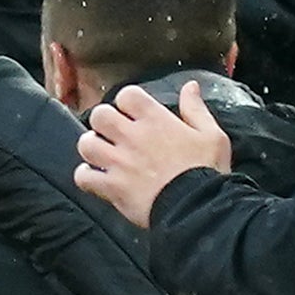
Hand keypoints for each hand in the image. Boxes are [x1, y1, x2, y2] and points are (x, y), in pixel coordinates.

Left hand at [72, 83, 234, 227]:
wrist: (198, 208)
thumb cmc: (207, 172)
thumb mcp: (212, 136)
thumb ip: (196, 109)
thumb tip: (190, 86)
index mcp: (156, 120)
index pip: (126, 95)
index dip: (126, 101)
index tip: (132, 113)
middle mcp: (132, 137)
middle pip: (99, 115)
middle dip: (103, 121)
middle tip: (113, 132)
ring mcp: (119, 162)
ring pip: (86, 144)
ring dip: (91, 147)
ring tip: (101, 153)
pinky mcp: (111, 187)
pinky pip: (83, 177)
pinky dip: (85, 176)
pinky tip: (94, 177)